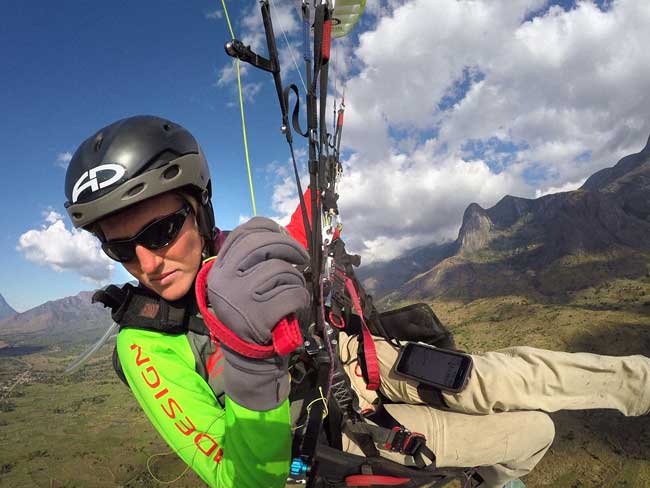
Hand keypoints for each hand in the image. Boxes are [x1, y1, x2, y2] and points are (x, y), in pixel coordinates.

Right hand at [205, 217, 309, 409]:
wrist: (248, 357)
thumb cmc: (250, 315)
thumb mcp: (238, 284)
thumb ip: (250, 260)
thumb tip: (280, 234)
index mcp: (219, 270)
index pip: (244, 233)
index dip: (269, 228)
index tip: (283, 234)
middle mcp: (225, 280)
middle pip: (265, 244)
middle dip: (291, 246)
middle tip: (302, 258)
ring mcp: (241, 297)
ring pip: (283, 270)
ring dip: (296, 280)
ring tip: (292, 292)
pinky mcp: (260, 314)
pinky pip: (292, 292)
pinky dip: (301, 299)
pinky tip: (295, 307)